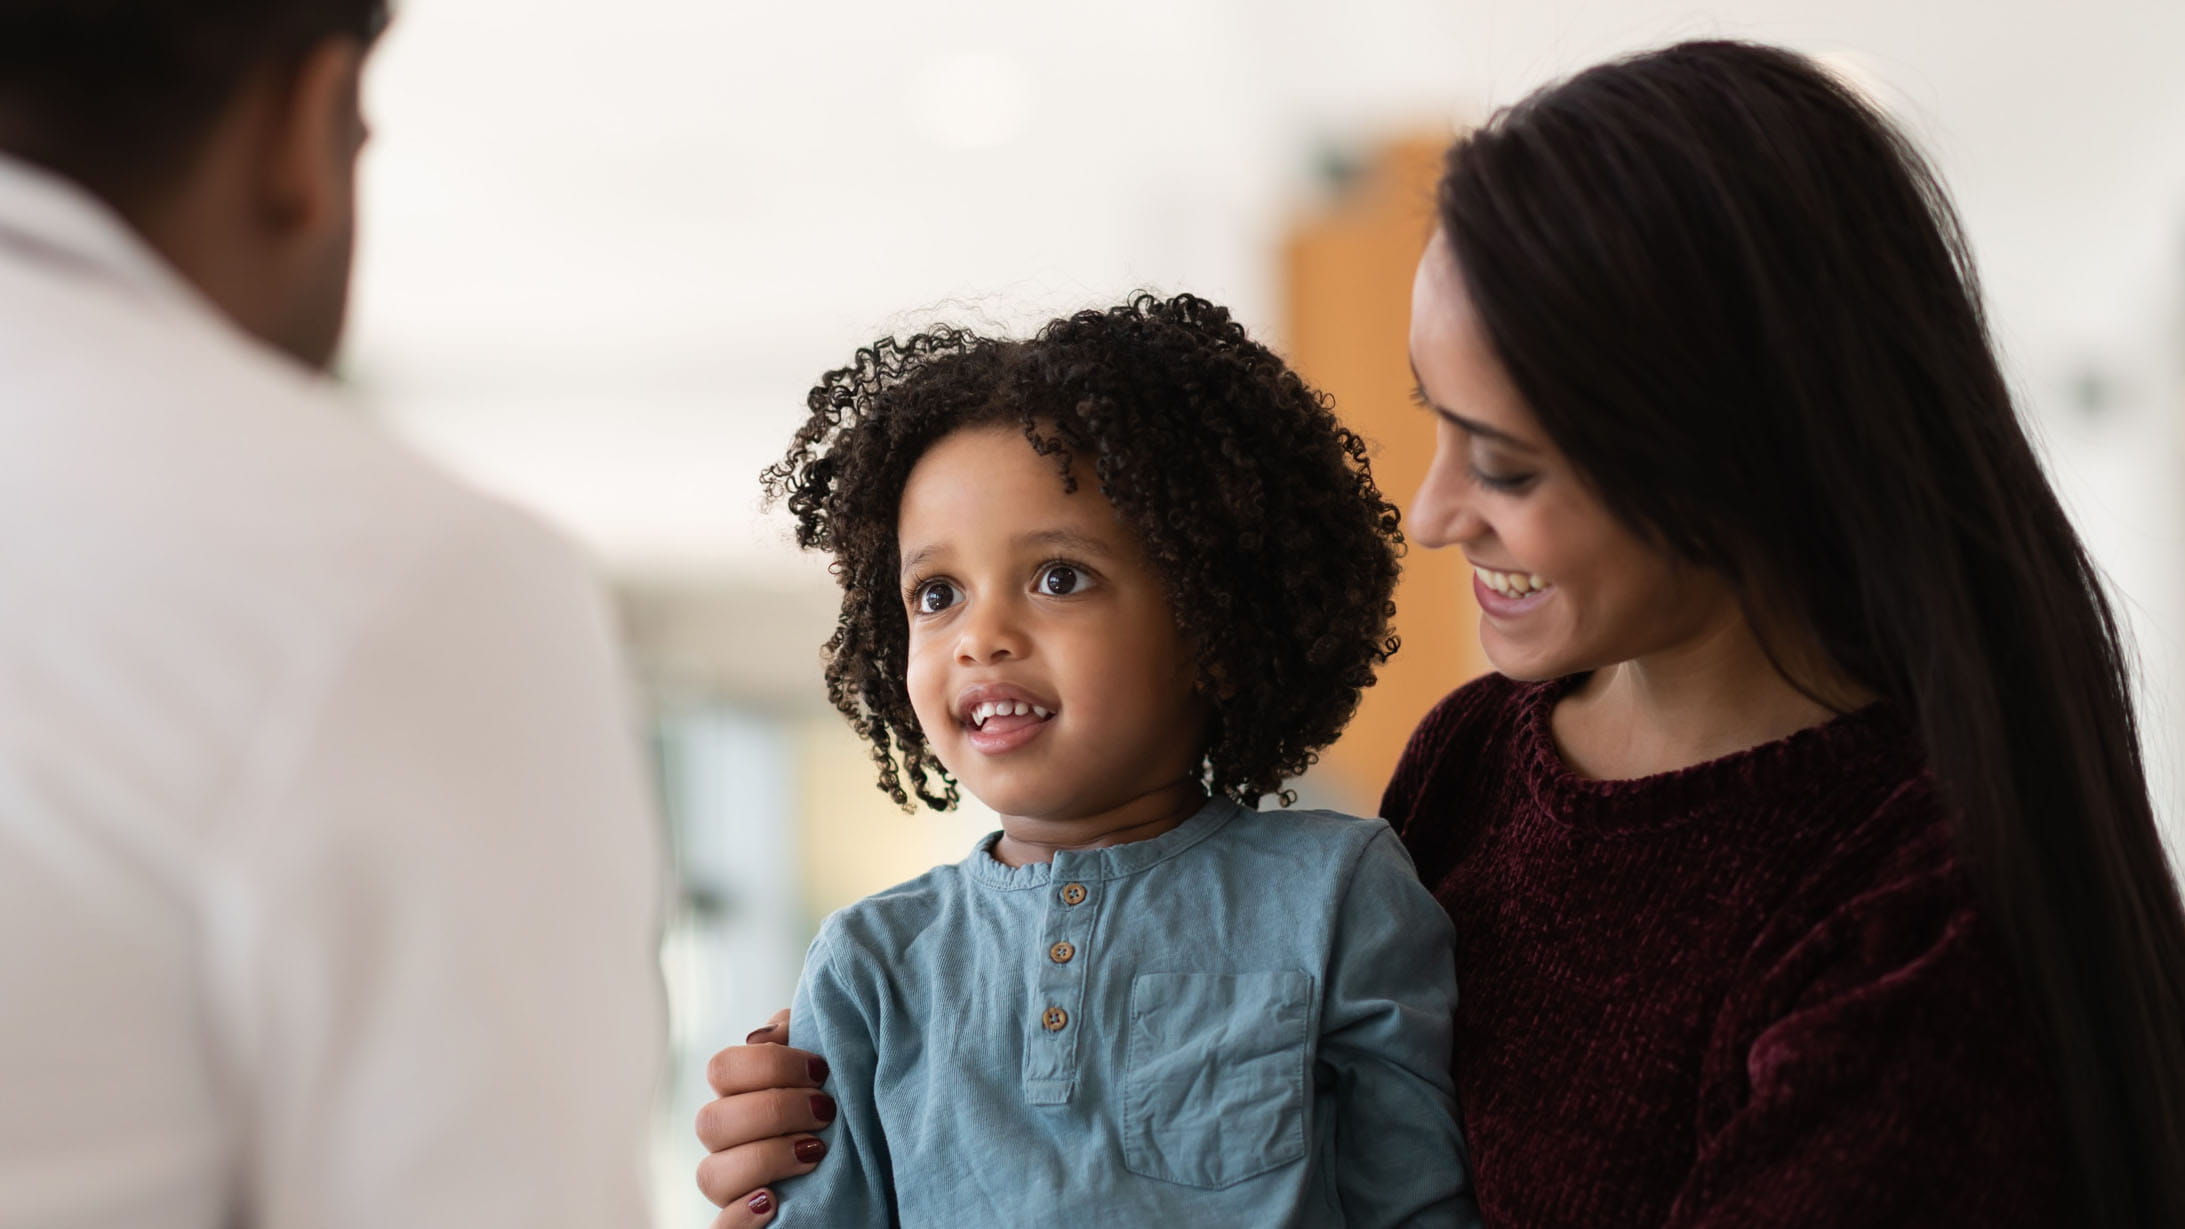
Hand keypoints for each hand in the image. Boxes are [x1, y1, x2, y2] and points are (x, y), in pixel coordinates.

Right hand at [695, 1010, 833, 1226]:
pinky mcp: (742, 1224)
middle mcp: (728, 1141)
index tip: (821, 1070)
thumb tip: (766, 1035)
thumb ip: (800, 1034)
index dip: (768, 1065)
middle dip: (774, 1111)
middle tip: (826, 1112)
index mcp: (740, 1095)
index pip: (721, 1069)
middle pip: (712, 1121)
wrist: (876, 1165)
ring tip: (815, 1154)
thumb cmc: (846, 1103)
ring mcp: (732, 1186)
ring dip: (765, 1159)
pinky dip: (740, 1217)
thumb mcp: (831, 1061)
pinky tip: (773, 1201)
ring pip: (710, 1174)